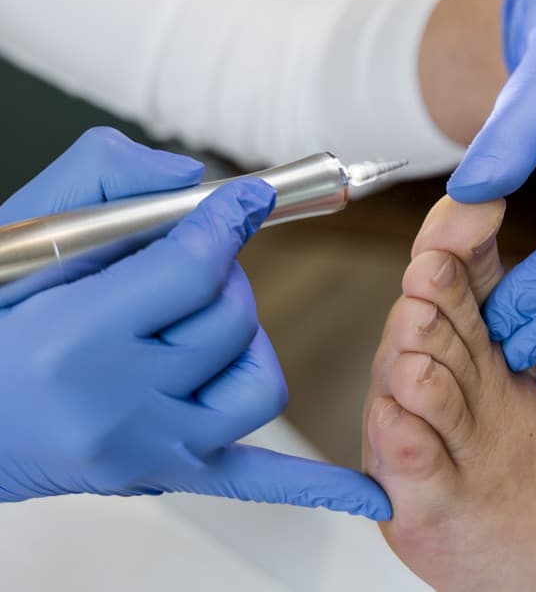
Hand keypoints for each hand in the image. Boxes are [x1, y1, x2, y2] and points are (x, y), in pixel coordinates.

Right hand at [0, 128, 389, 518]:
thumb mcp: (25, 233)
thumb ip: (106, 181)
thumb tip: (194, 180)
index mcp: (79, 340)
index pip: (198, 267)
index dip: (230, 220)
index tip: (245, 200)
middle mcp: (119, 405)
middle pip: (232, 320)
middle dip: (222, 276)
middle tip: (188, 265)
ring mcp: (149, 450)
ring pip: (258, 385)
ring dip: (246, 342)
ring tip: (203, 325)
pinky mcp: (164, 475)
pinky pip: (255, 485)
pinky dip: (314, 486)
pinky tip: (365, 492)